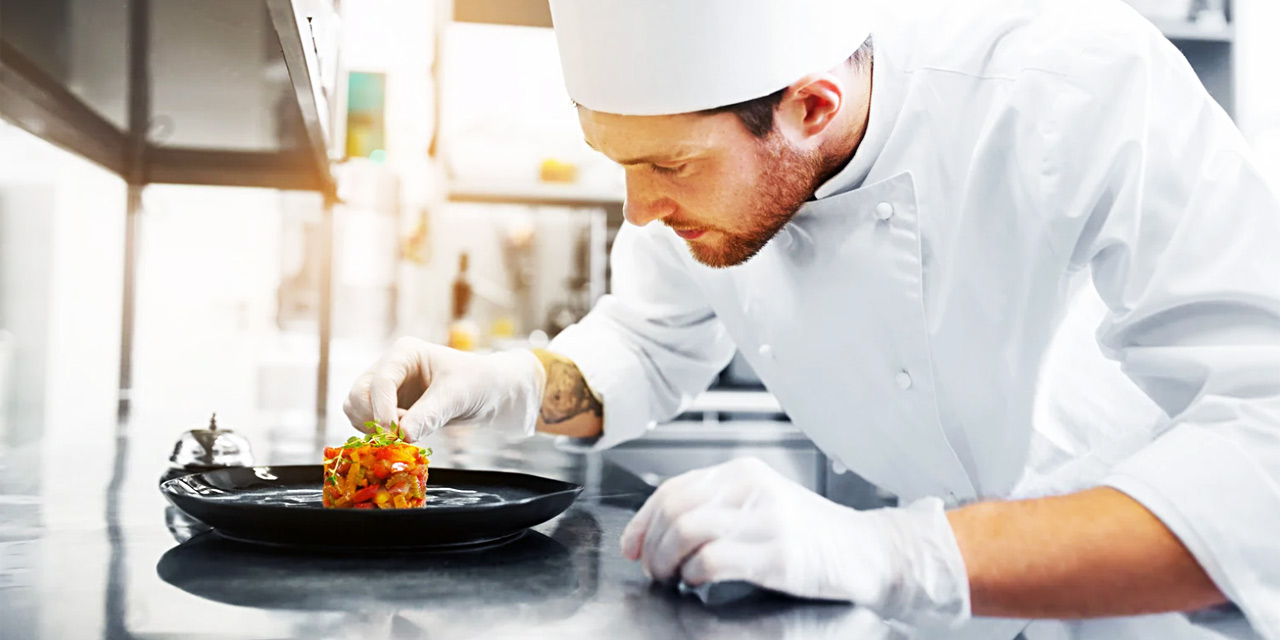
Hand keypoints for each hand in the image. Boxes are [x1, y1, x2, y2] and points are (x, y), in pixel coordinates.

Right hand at [343, 337, 545, 440]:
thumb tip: (403, 435)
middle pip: (358, 394)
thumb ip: (430, 414)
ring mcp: (385, 388)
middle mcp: (389, 367)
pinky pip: (366, 422)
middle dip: (373, 418)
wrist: (488, 393)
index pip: (380, 381)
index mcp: (404, 353)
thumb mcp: (456, 395)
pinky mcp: (387, 407)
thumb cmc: (476, 383)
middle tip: (399, 436)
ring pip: (356, 409)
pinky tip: (405, 435)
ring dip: (372, 427)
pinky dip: (377, 433)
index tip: (394, 433)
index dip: (382, 409)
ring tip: (407, 432)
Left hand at [620, 457, 970, 627]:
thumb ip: (715, 509)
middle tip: (655, 570)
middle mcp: (752, 488)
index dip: (642, 522)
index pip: (672, 489)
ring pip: (686, 530)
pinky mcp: (779, 554)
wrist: (868, 551)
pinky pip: (713, 560)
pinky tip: (700, 583)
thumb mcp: (761, 505)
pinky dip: (695, 575)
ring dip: (667, 561)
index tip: (633, 547)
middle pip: (674, 509)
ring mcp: (767, 519)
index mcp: (743, 473)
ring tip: (673, 578)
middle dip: (651, 545)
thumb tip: (654, 532)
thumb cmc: (811, 534)